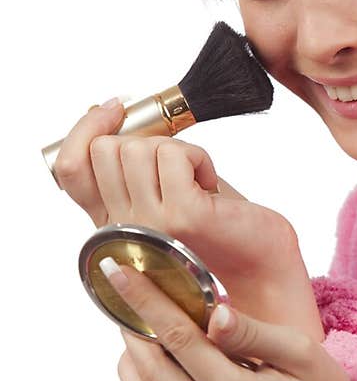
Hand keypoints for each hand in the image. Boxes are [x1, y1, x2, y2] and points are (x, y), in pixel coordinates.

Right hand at [52, 102, 324, 340]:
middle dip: (146, 139)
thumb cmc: (220, 228)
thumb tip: (116, 116)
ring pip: (139, 147)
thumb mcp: (164, 193)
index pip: (69, 168)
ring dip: (177, 150)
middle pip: (106, 149)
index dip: (86, 129)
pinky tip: (211, 186)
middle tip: (178, 165)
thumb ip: (134, 168)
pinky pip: (176, 154)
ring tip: (197, 182)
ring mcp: (149, 226)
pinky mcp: (183, 217)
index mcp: (109, 225)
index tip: (116, 109)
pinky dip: (199, 157)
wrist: (264, 271)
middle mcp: (120, 231)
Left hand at [107, 258, 356, 380]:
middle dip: (132, 332)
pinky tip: (158, 377)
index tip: (117, 272)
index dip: (144, 302)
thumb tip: (212, 314)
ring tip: (137, 337)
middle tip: (125, 302)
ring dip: (133, 367)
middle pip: (150, 373)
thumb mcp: (302, 352)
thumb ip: (253, 333)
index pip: (177, 338)